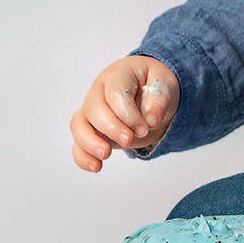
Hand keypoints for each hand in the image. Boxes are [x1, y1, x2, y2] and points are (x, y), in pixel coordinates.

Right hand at [70, 56, 179, 172]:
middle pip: (94, 109)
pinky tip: (96, 166)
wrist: (149, 93)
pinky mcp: (90, 130)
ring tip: (105, 155)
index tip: (145, 127)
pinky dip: (83, 156)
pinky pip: (78, 143)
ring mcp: (91, 111)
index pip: (115, 93)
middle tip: (130, 140)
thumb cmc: (153, 85)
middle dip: (111, 128)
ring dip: (90, 142)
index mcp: (117, 75)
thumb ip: (160, 98)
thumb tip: (151, 118)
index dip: (128, 114)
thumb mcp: (165, 84)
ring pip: (79, 125)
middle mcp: (98, 92)